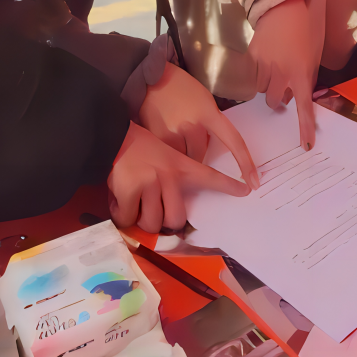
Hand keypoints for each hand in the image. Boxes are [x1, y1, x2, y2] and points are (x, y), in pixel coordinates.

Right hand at [108, 122, 249, 233]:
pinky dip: (122, 215)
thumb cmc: (138, 146)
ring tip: (134, 208)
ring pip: (152, 222)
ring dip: (142, 220)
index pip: (209, 175)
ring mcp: (150, 182)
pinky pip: (129, 218)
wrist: (111, 133)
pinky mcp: (130, 189)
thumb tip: (172, 206)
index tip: (245, 190)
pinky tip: (119, 204)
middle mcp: (169, 175)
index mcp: (180, 165)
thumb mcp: (164, 153)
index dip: (227, 185)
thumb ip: (173, 174)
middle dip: (165, 222)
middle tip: (156, 214)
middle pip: (176, 218)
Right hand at [137, 63, 258, 189]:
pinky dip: (167, 151)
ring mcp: (174, 133)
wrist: (149, 77)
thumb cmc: (180, 86)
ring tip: (172, 131)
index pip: (234, 141)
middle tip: (187, 135)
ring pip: (184, 158)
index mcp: (209, 113)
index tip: (254, 182)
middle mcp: (193, 125)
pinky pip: (167, 155)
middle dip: (197, 151)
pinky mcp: (156, 138)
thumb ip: (209, 123)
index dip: (245, 163)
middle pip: (202, 156)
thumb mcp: (204, 100)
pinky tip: (163, 133)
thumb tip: (209, 147)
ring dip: (181, 152)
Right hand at [248, 0, 319, 149]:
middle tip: (283, 86)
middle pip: (276, 101)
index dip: (304, 127)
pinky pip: (253, 78)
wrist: (283, 9)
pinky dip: (258, 75)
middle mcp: (282, 72)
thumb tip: (298, 99)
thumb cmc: (303, 33)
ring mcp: (265, 66)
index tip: (306, 144)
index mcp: (301, 73)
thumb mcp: (312, 58)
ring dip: (269, 86)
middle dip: (279, 98)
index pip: (303, 106)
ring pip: (263, 91)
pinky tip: (265, 61)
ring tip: (274, 69)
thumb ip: (306, 79)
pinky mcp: (252, 59)